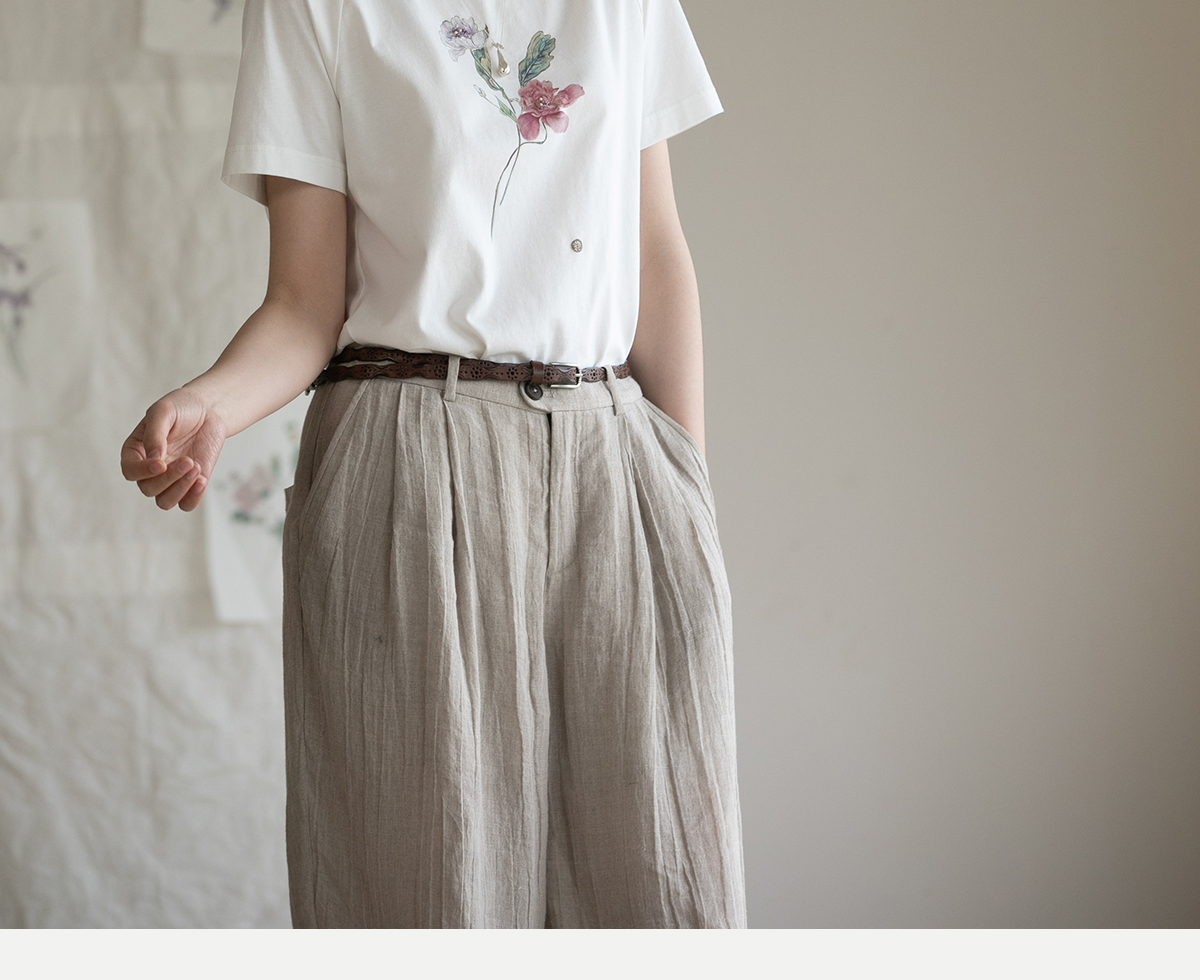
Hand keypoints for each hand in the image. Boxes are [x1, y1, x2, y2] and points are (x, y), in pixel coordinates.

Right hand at [121, 387, 227, 511]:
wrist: (208, 411)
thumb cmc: (181, 408)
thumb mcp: (164, 412)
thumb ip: (155, 434)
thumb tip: (154, 459)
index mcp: (136, 451)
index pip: (130, 471)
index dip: (143, 471)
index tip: (161, 463)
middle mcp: (149, 469)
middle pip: (149, 489)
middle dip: (169, 478)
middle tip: (189, 461)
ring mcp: (169, 479)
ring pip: (165, 501)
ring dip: (181, 489)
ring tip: (196, 467)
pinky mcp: (189, 484)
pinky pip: (186, 505)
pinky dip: (193, 498)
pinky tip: (202, 481)